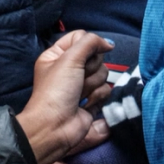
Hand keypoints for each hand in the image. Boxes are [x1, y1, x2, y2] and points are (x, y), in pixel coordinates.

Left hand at [15, 30, 112, 163]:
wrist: (54, 126)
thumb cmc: (55, 91)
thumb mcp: (69, 59)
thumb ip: (90, 42)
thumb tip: (108, 44)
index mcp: (58, 55)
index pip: (81, 37)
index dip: (86, 45)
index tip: (82, 56)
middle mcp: (70, 68)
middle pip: (96, 56)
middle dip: (90, 68)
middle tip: (78, 79)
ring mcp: (82, 84)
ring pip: (103, 72)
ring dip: (92, 84)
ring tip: (79, 94)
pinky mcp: (92, 98)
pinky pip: (106, 89)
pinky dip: (97, 96)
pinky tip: (85, 104)